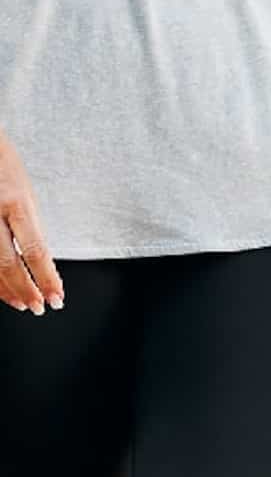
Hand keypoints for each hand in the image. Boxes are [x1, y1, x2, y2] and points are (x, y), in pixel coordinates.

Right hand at [0, 137, 62, 316]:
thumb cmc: (3, 168)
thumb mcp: (25, 193)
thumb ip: (30, 227)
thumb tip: (41, 263)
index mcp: (17, 203)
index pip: (36, 250)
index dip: (47, 279)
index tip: (57, 297)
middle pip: (10, 263)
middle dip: (27, 290)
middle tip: (40, 308)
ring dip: (7, 290)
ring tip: (23, 303)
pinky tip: (1, 288)